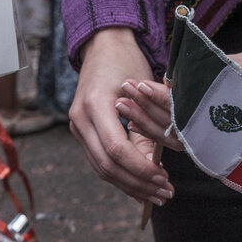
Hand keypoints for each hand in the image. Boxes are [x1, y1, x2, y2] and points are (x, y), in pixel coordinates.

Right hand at [73, 28, 172, 204]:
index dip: (141, 169)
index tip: (164, 178)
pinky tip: (138, 186)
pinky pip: (99, 161)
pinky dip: (119, 176)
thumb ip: (145, 130)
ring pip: (101, 168)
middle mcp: (80, 118)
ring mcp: (77, 126)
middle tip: (164, 193)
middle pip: (107, 165)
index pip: (117, 149)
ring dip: (129, 185)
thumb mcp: (143, 92)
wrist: (103, 45)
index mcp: (95, 104)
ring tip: (155, 195)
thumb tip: (152, 168)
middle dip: (137, 183)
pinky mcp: (81, 131)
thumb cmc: (128, 63)